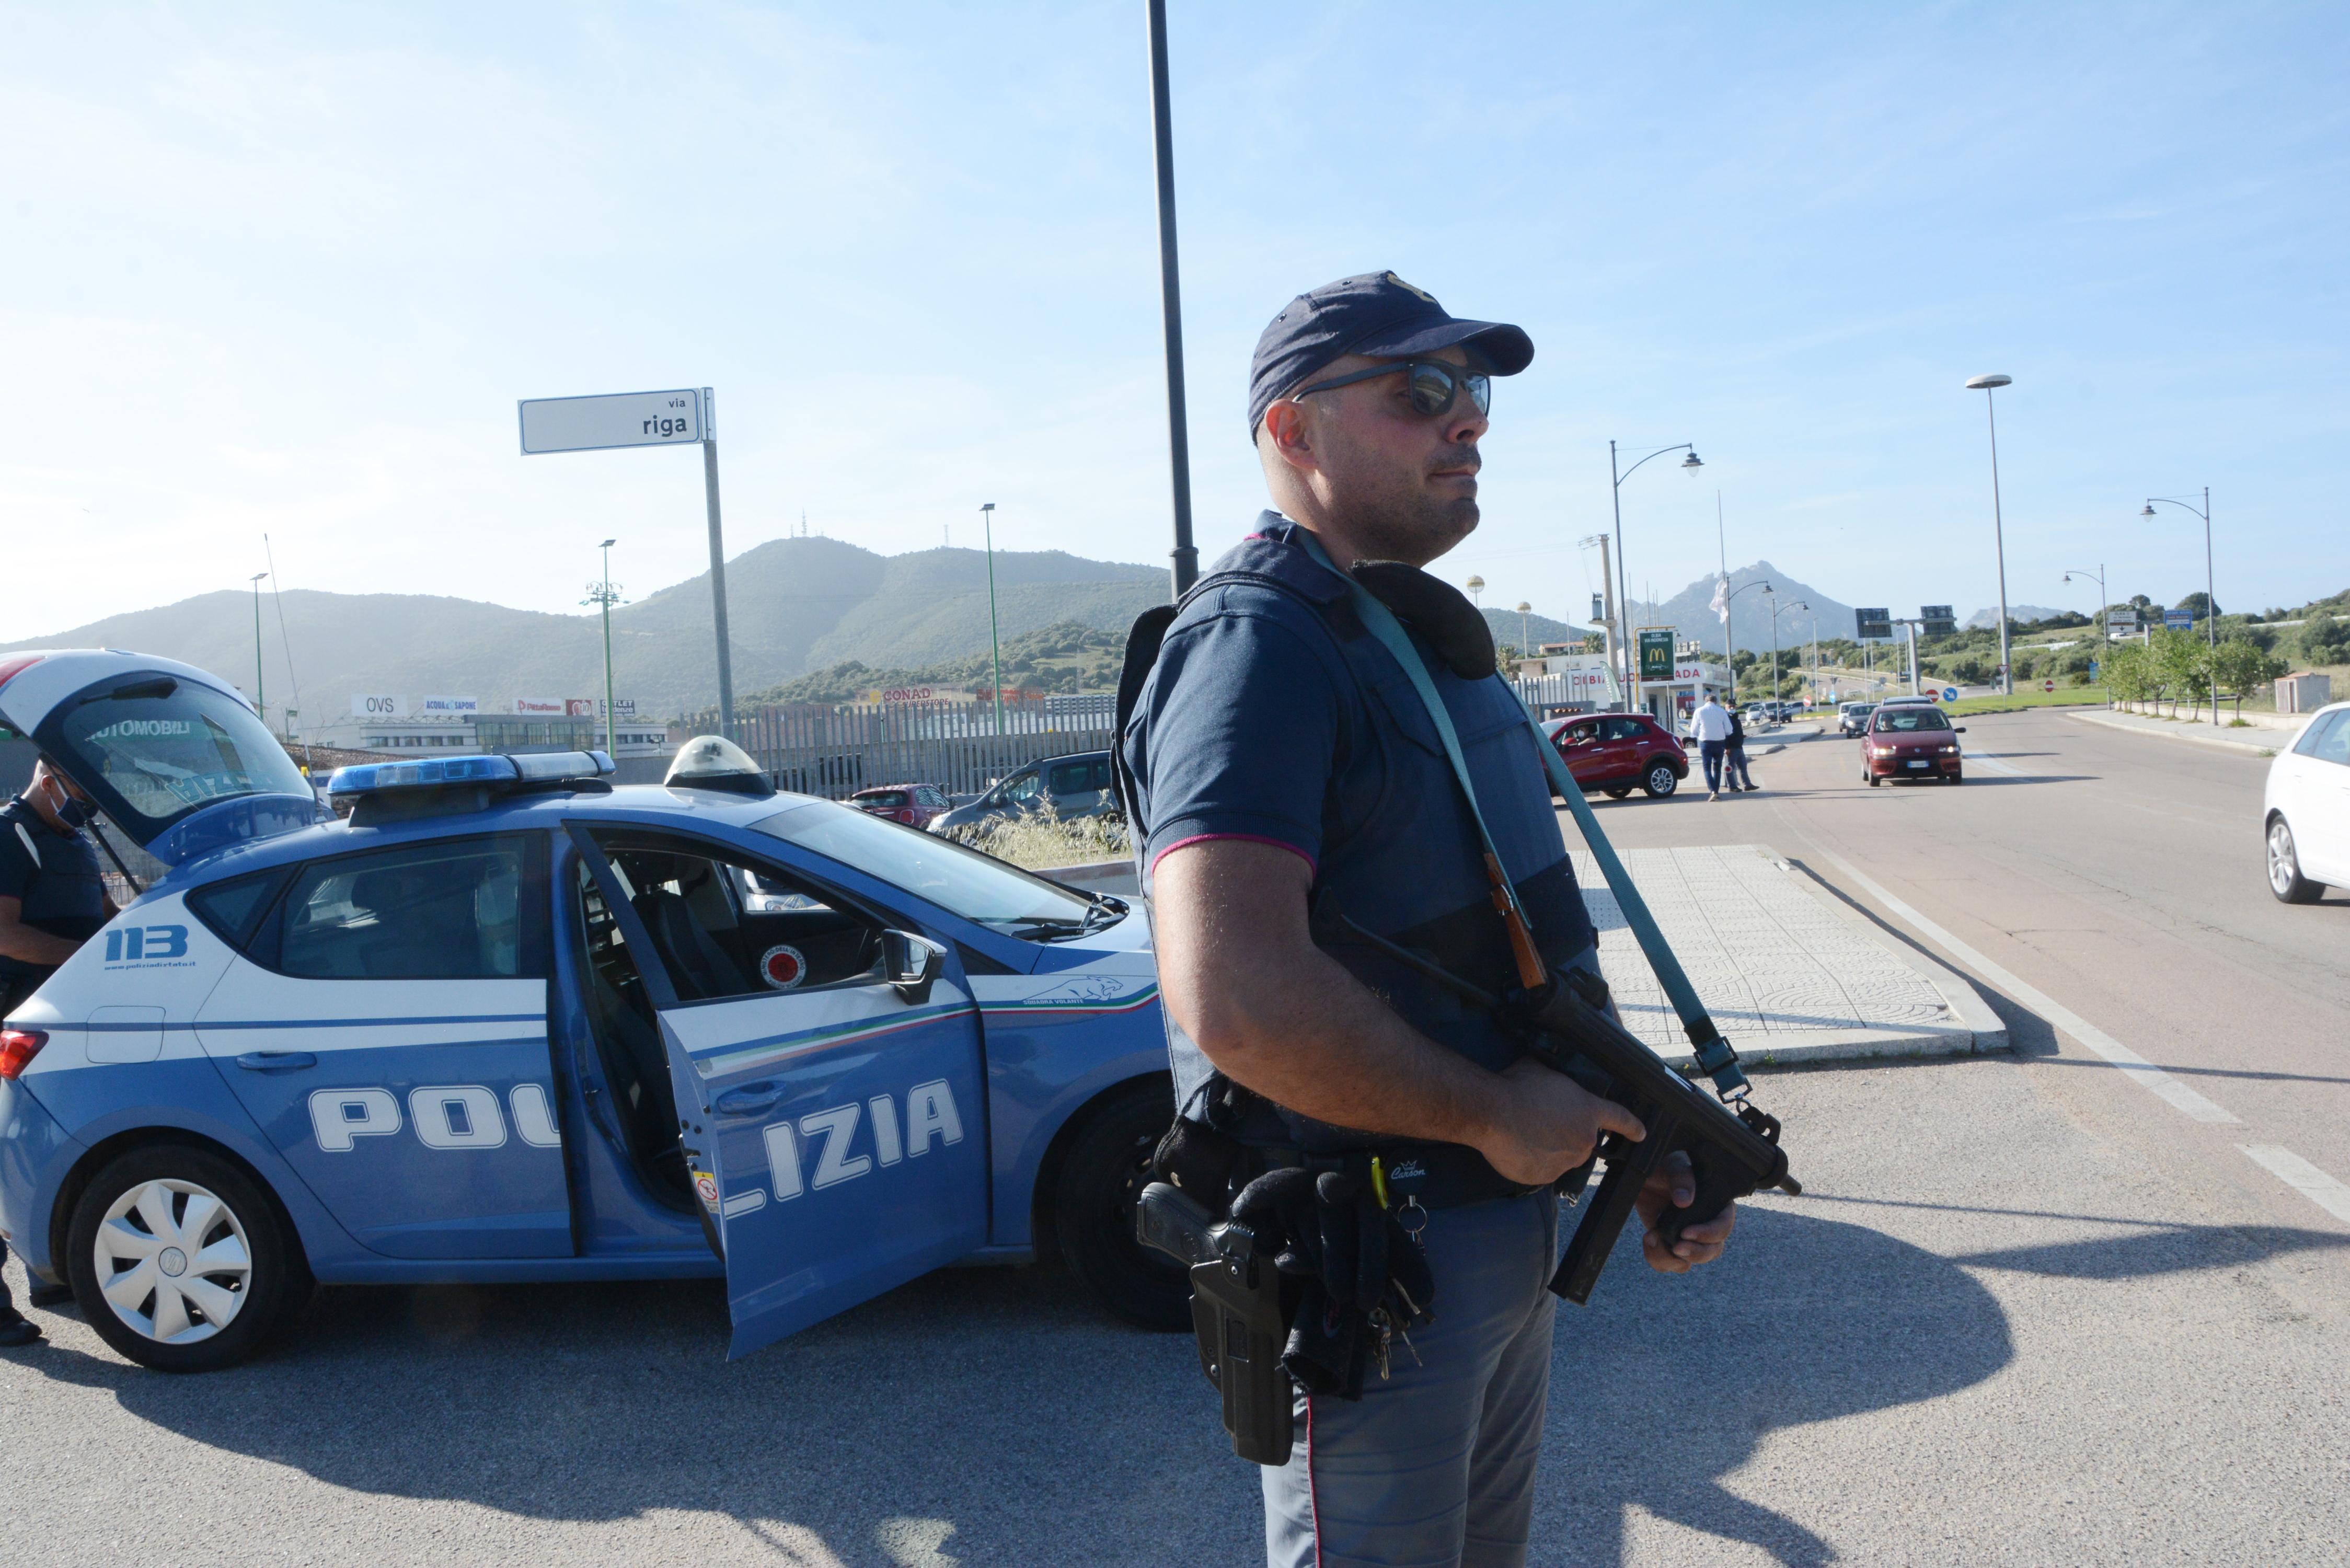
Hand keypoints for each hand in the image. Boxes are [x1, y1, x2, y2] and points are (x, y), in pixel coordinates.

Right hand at [1474, 1058, 1644, 1187]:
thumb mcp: (1542, 1072)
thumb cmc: (1517, 1087)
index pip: (1620, 1119)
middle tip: (1541, 1123)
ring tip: (1525, 1135)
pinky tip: (1517, 1148)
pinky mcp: (1545, 1178)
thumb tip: (1551, 1083)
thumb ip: (1558, 1084)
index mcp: (1588, 1111)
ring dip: (1549, 1149)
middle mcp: (1583, 1140)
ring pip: (1562, 1157)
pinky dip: (1533, 1162)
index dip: (1632, 1126)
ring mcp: (1565, 1162)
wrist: (1491, 1113)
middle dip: (1566, 1133)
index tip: (1640, 1134)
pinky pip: (1543, 1171)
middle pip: (1582, 1140)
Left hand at [1635, 1149, 1734, 1272]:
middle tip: (1676, 1248)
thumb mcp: (1673, 1166)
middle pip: (1713, 1250)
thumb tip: (1684, 1201)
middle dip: (1696, 1253)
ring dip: (1675, 1259)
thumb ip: (1681, 1178)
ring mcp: (1689, 1236)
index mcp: (1716, 1204)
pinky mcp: (1671, 1243)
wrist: (1643, 1177)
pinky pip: (1671, 1262)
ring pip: (1693, 1260)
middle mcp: (1706, 1223)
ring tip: (1653, 1241)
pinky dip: (1659, 1258)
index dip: (1709, 1234)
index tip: (1686, 1233)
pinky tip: (1648, 1240)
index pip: (1723, 1226)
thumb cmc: (1665, 1166)